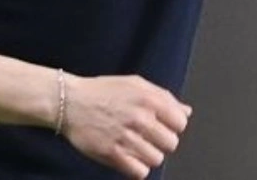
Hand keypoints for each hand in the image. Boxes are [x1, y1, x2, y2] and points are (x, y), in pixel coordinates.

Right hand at [61, 74, 192, 178]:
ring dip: (148, 155)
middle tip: (148, 137)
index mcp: (149, 99)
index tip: (162, 126)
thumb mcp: (135, 84)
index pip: (180, 123)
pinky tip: (129, 158)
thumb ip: (163, 97)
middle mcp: (140, 118)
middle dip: (161, 142)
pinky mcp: (112, 154)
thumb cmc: (102, 91)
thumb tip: (186, 111)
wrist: (70, 102)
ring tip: (135, 146)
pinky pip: (140, 172)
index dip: (172, 126)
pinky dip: (136, 168)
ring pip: (156, 159)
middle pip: (171, 144)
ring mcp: (126, 137)